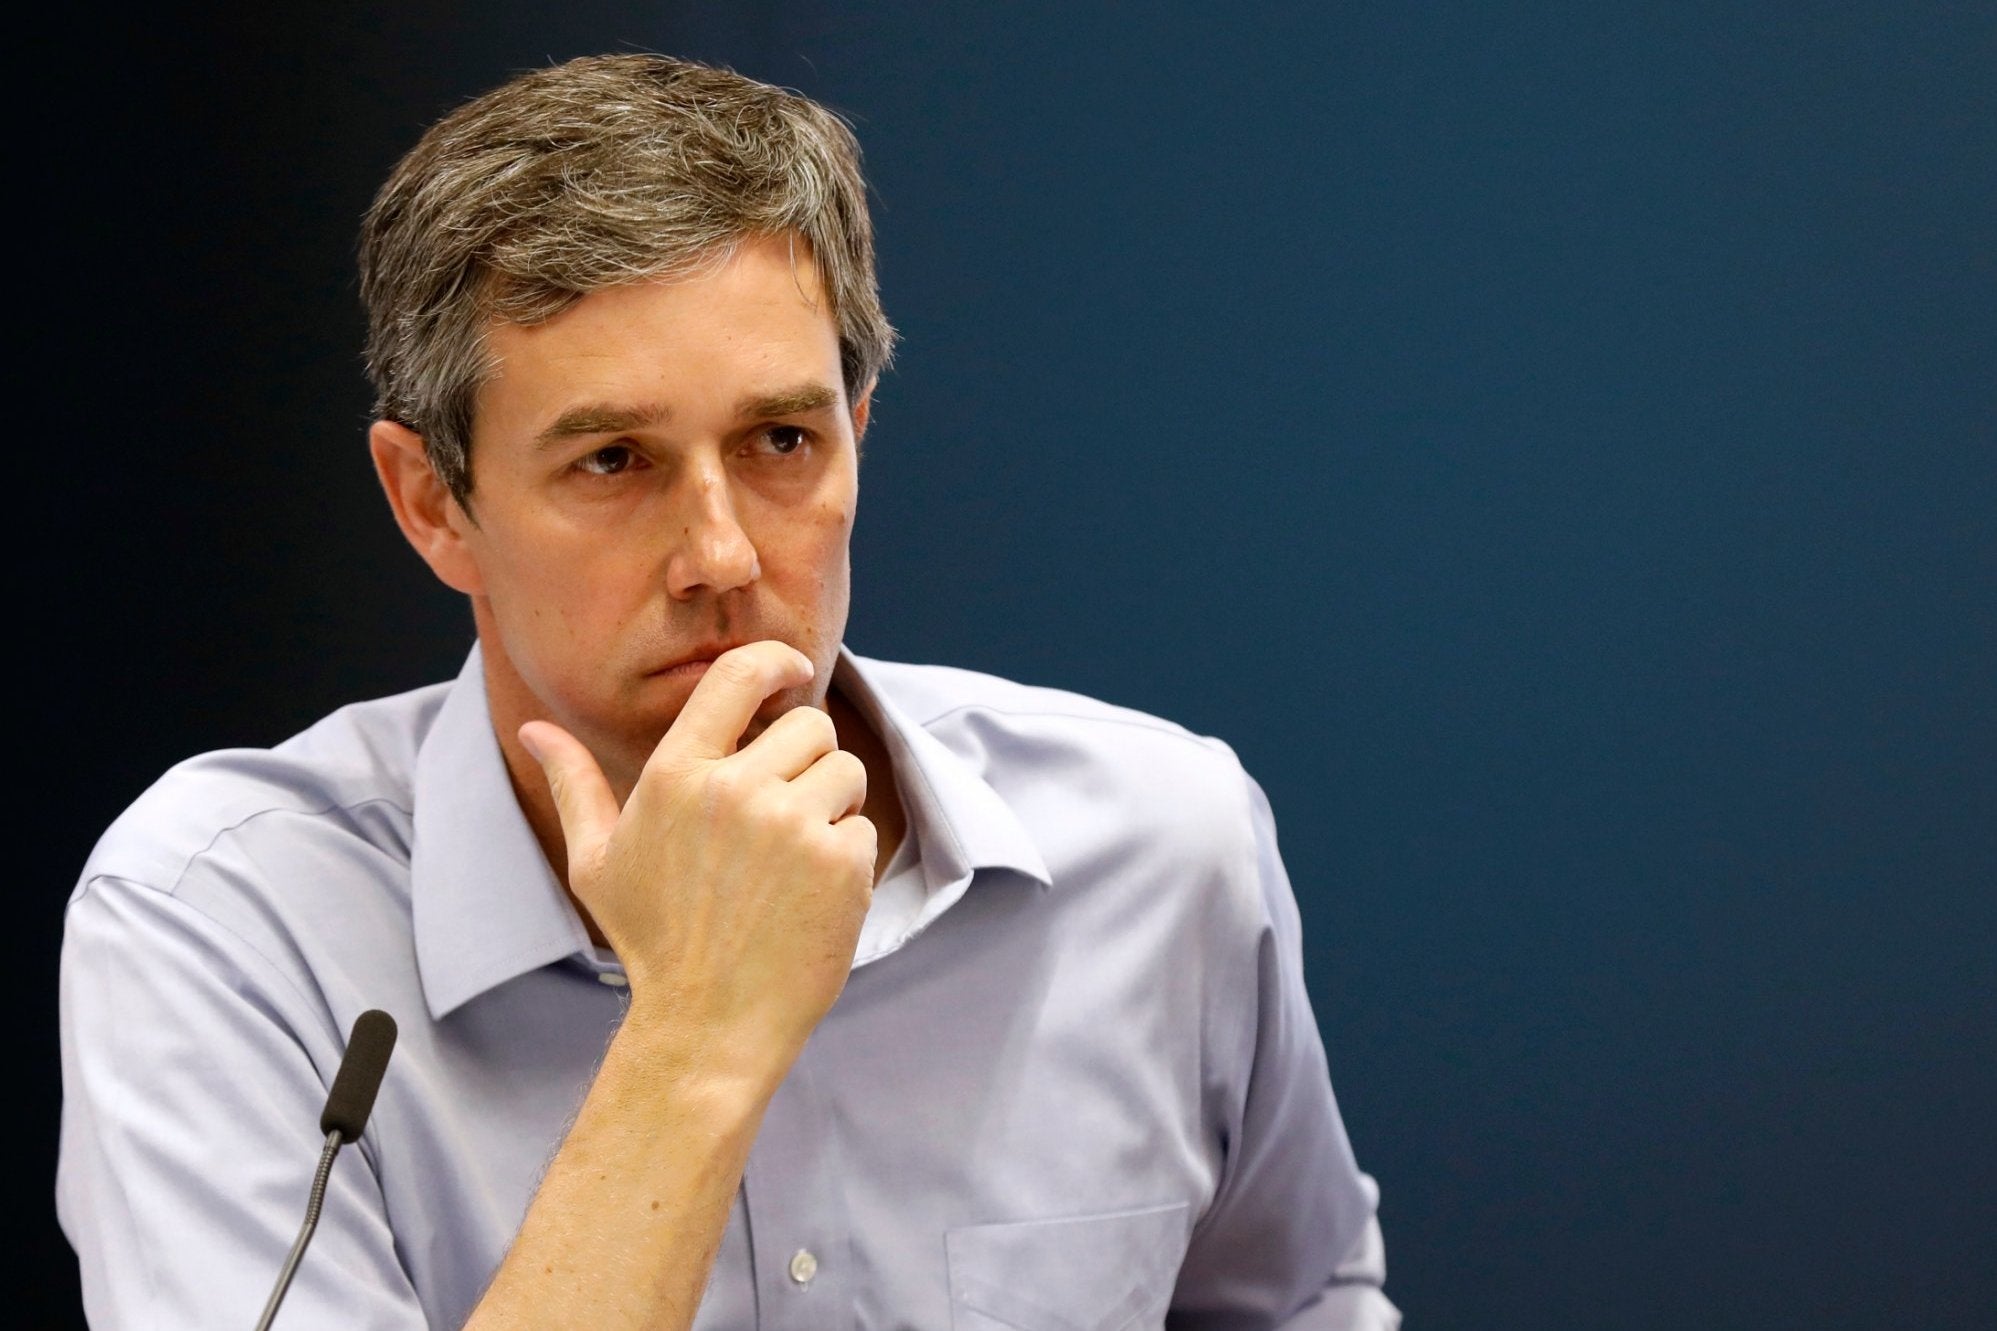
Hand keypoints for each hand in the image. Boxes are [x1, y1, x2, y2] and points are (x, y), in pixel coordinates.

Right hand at [518, 641, 875, 1082]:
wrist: (708, 1025)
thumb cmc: (651, 941)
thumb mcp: (597, 861)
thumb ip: (575, 783)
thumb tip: (534, 728)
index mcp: (676, 775)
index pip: (738, 676)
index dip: (775, 661)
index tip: (790, 670)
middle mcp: (735, 790)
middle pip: (808, 724)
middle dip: (805, 760)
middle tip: (780, 815)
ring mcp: (790, 825)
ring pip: (844, 770)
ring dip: (832, 805)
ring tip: (793, 858)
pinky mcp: (838, 862)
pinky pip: (863, 826)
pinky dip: (847, 856)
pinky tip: (809, 895)